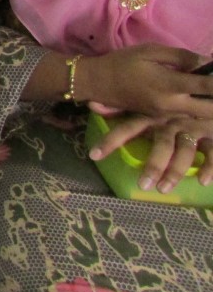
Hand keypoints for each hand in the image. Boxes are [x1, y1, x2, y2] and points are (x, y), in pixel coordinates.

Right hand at [78, 44, 212, 119]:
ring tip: (205, 91)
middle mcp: (172, 104)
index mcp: (169, 85)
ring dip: (207, 106)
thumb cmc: (122, 63)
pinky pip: (187, 117)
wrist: (96, 83)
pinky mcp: (162, 119)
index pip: (208, 86)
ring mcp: (167, 115)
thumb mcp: (150, 51)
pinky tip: (195, 97)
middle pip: (210, 110)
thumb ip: (182, 57)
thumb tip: (208, 62)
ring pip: (200, 117)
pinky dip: (196, 109)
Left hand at [88, 114, 212, 190]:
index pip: (128, 127)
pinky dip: (209, 167)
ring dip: (175, 170)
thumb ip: (121, 110)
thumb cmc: (173, 109)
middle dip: (153, 164)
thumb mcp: (149, 109)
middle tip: (143, 185)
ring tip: (163, 189)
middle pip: (162, 143)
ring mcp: (194, 128)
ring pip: (185, 149)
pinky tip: (202, 181)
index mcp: (152, 116)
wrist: (209, 101)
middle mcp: (172, 121)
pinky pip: (212, 152)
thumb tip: (91, 105)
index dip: (111, 140)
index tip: (94, 156)